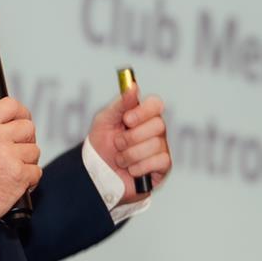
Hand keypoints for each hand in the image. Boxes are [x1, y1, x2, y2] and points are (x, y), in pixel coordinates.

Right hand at [0, 96, 42, 227]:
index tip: (23, 120)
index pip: (11, 105)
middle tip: (16, 152)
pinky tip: (14, 183)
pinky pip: (36, 172)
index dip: (21, 114)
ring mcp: (9, 156)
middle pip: (28, 128)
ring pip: (34, 151)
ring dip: (27, 162)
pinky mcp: (19, 175)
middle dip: (25, 141)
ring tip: (10, 171)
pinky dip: (29, 180)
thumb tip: (9, 124)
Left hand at [88, 86, 170, 201]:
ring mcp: (161, 148)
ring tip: (121, 159)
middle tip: (118, 144)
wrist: (97, 174)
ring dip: (130, 155)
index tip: (127, 120)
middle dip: (131, 138)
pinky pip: (159, 162)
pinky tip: (131, 170)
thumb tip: (133, 85)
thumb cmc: (102, 145)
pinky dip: (139, 167)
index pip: (156, 104)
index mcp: (143, 115)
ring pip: (154, 145)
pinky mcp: (164, 167)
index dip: (143, 111)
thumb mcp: (104, 121)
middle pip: (158, 125)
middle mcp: (156, 130)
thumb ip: (120, 103)